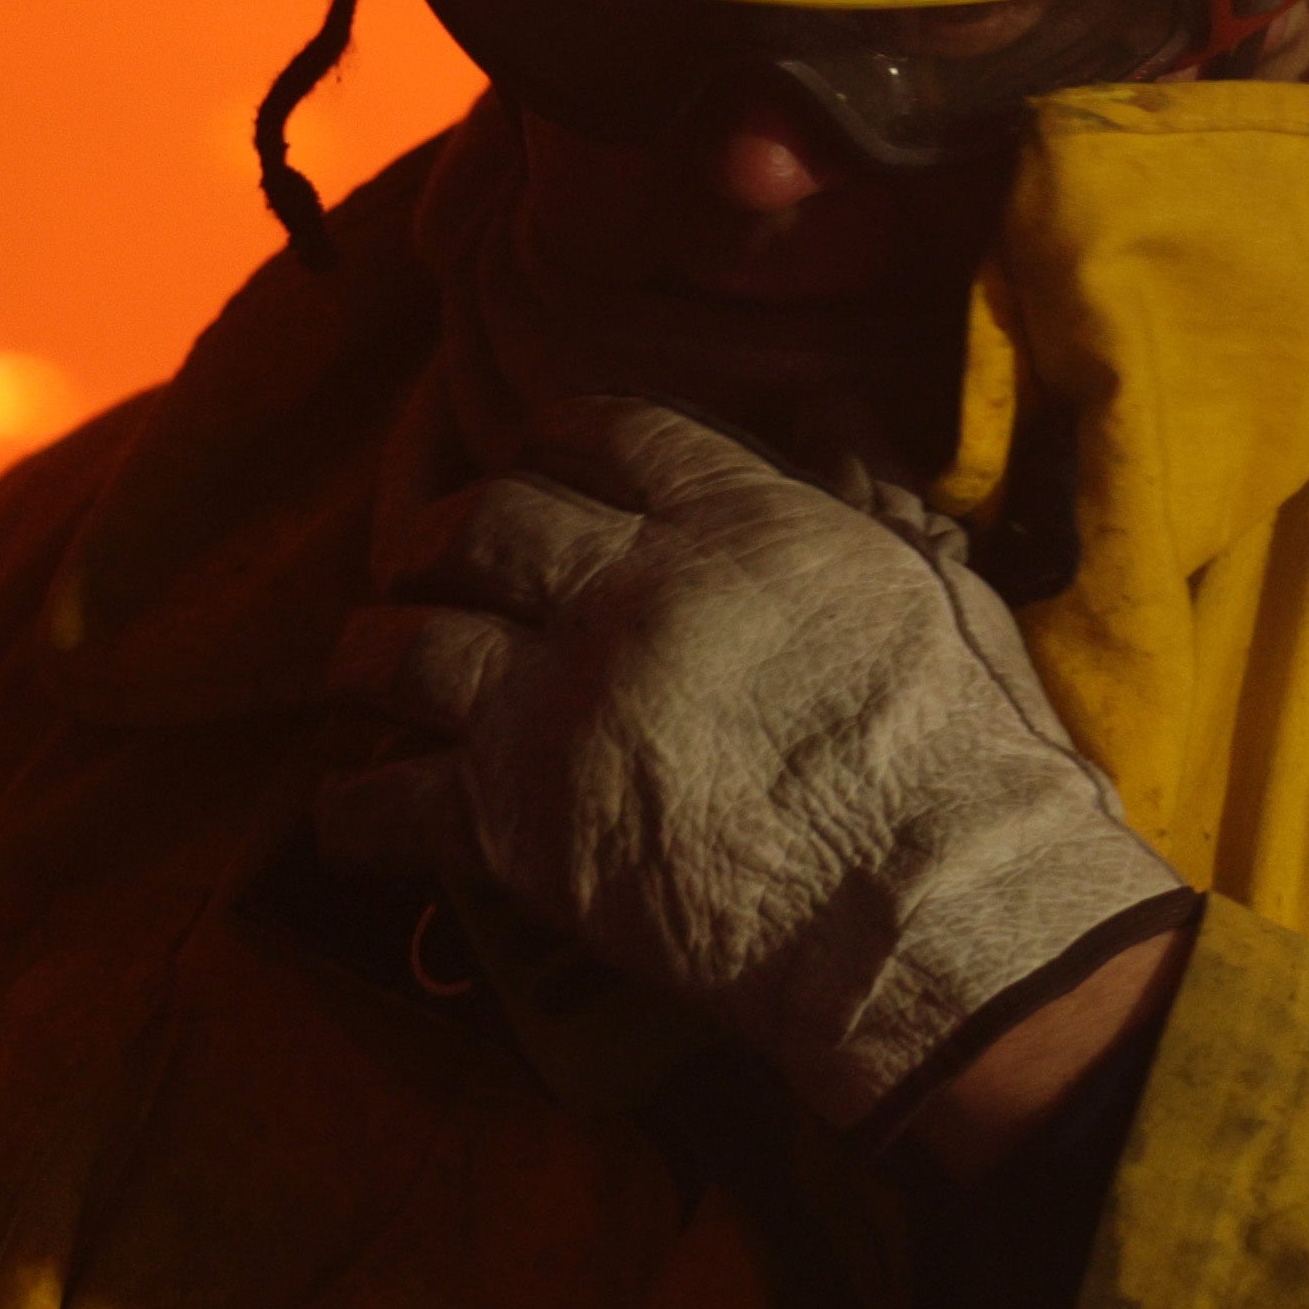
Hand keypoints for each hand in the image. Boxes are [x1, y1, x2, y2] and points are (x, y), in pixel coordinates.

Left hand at [320, 396, 1184, 1128]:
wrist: (933, 906)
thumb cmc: (964, 753)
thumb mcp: (940, 586)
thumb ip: (867, 489)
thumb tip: (833, 401)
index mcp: (732, 522)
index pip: (609, 435)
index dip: (556, 439)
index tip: (535, 458)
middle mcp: (626, 591)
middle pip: (489, 523)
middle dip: (442, 532)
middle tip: (429, 555)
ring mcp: (559, 703)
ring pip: (414, 646)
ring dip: (373, 650)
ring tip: (361, 662)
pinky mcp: (517, 824)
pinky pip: (394, 803)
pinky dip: (354, 809)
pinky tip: (344, 812)